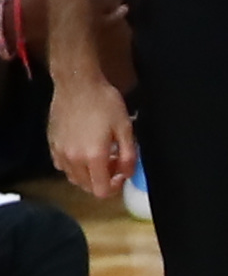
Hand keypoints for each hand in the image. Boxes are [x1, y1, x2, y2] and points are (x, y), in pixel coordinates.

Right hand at [45, 66, 129, 198]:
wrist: (78, 84)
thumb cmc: (105, 104)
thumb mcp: (126, 129)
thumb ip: (129, 156)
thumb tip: (127, 174)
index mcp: (93, 156)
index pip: (101, 190)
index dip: (114, 186)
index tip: (121, 172)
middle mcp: (73, 159)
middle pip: (87, 186)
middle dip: (102, 180)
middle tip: (113, 162)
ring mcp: (59, 151)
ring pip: (73, 177)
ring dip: (88, 174)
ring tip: (99, 156)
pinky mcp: (51, 143)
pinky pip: (61, 165)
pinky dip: (74, 165)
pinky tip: (83, 150)